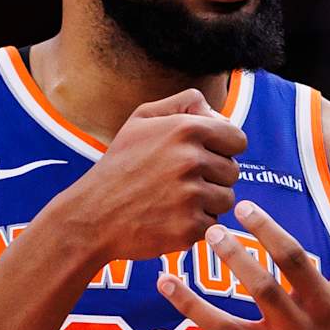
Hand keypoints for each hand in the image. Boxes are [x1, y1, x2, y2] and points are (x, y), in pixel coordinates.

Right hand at [57, 88, 247, 258]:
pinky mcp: (189, 226)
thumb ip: (183, 103)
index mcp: (186, 129)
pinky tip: (170, 218)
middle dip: (213, 177)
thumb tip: (216, 111)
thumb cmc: (120, 165)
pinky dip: (196, 225)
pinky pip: (213, 224)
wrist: (92, 215)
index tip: (207, 158)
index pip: (238, 139)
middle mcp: (191, 159)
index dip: (225, 149)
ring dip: (207, 202)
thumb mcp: (142, 120)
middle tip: (181, 182)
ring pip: (226, 199)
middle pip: (233, 171)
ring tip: (175, 200)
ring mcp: (191, 195)